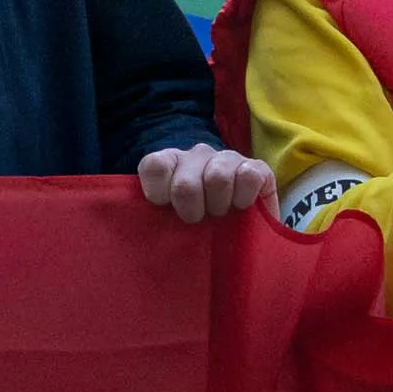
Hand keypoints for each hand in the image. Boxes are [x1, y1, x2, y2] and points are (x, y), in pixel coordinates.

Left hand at [137, 143, 274, 223]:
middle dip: (191, 210)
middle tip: (197, 220)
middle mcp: (196, 156)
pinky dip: (244, 198)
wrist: (240, 235)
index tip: (165, 209)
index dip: (157, 192)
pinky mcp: (257, 167)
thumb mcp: (169, 224)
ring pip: (217, 178)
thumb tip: (136, 231)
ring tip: (220, 214)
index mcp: (170, 164)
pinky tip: (241, 207)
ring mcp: (226, 158)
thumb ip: (153, 219)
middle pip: (185, 183)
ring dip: (218, 205)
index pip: (154, 165)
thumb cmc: (196, 228)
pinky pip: (249, 176)